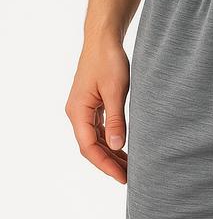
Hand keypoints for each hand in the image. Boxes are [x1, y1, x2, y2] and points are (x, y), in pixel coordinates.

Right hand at [66, 36, 129, 183]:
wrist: (104, 40)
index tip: (122, 177)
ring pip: (95, 140)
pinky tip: (124, 150)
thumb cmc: (109, 62)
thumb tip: (116, 147)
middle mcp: (77, 113)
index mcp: (78, 111)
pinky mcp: (92, 105)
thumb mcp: (115, 91)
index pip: (89, 147)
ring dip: (110, 154)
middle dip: (109, 164)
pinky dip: (111, 142)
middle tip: (130, 178)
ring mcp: (84, 110)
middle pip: (90, 147)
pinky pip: (99, 130)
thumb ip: (116, 120)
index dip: (105, 165)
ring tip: (130, 168)